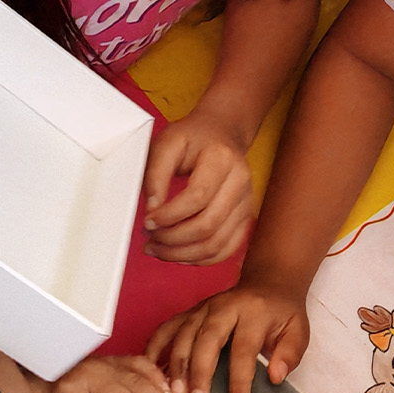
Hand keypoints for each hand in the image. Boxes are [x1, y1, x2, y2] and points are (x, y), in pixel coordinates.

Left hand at [143, 115, 253, 264]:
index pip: (197, 198)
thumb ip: (155, 174)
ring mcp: (246, 204)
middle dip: (173, 239)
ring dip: (183, 254)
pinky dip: (201, 259)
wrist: (221, 134)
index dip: (169, 216)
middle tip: (150, 240)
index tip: (147, 222)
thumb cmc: (192, 138)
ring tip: (159, 249)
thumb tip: (152, 212)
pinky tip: (179, 255)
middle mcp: (240, 183)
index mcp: (222, 160)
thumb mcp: (167, 143)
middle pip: (208, 226)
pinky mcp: (245, 219)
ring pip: (217, 244)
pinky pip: (226, 249)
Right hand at [147, 279, 309, 392]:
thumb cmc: (282, 313)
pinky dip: (155, 347)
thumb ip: (289, 354)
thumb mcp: (298, 331)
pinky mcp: (189, 312)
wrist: (268, 283)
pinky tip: (148, 369)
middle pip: (207, 340)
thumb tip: (276, 377)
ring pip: (183, 334)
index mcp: (253, 312)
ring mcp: (203, 308)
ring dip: (176, 365)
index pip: (244, 349)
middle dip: (199, 372)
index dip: (239, 380)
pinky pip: (168, 328)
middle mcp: (224, 307)